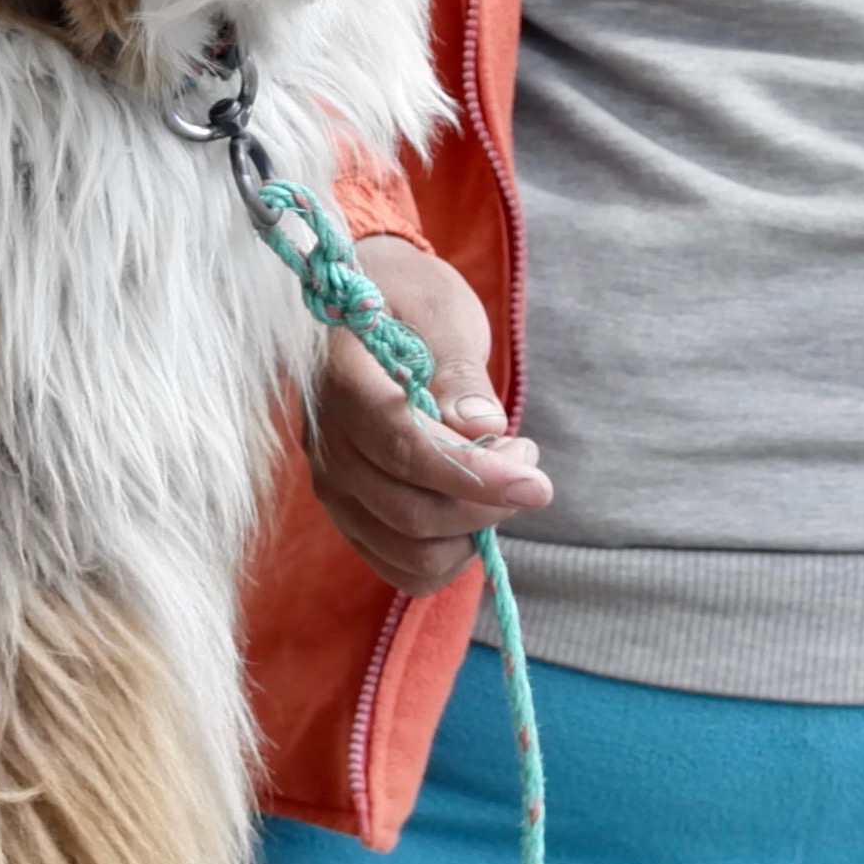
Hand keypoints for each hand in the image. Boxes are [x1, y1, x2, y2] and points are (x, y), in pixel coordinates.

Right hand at [303, 233, 548, 595]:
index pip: (404, 446)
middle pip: (409, 510)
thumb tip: (483, 428)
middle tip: (528, 461)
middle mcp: (326, 443)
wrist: (367, 301)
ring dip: (469, 531)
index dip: (473, 474)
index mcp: (341, 382)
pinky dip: (446, 555)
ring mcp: (332, 483)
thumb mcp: (442, 312)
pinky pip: (397, 564)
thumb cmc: (408, 299)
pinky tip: (471, 510)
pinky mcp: (349, 511)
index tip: (536, 481)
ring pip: (406, 548)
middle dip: (487, 503)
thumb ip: (458, 371)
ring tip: (501, 481)